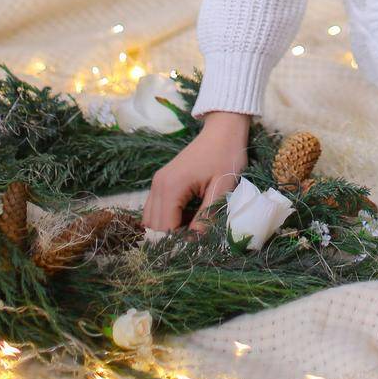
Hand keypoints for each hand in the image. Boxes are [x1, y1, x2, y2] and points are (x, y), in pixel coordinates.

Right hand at [141, 117, 249, 238]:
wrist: (223, 128)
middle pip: (153, 227)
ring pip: (150, 220)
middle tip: (195, 243)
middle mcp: (158, 185)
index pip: (164, 229)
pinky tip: (187, 218)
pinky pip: (155, 209)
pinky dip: (166, 219)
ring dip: (167, 230)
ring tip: (191, 231)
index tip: (197, 250)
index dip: (178, 244)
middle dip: (171, 240)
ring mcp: (157, 183)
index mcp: (171, 187)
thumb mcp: (222, 187)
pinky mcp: (162, 182)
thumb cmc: (226, 154)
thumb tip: (196, 243)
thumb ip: (207, 216)